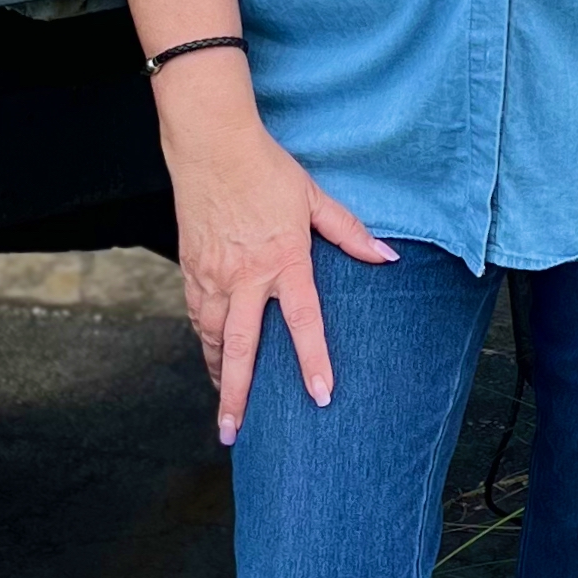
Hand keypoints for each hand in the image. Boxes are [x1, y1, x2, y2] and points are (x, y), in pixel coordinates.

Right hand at [159, 84, 394, 442]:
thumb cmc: (265, 169)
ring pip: (213, 337)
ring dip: (219, 374)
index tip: (320, 396)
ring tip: (226, 405)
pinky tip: (212, 354)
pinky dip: (204, 340)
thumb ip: (349, 232)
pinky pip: (197, 315)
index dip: (313, 361)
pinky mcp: (191, 268)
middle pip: (241, 348)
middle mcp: (244, 276)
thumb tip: (386, 256)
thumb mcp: (313, 197)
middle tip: (233, 433)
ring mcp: (212, 275)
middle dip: (237, 395)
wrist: (210, 145)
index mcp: (282, 260)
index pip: (303, 321)